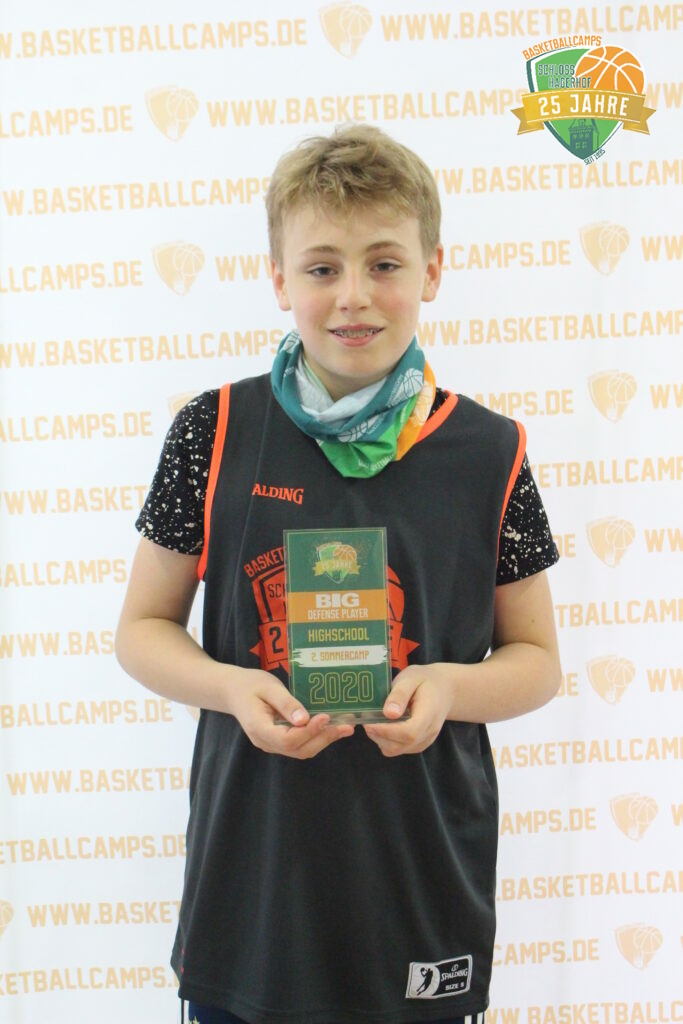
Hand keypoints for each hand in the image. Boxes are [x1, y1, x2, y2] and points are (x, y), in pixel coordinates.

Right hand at [226, 667, 353, 758]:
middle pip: (299, 749)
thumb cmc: (250, 685)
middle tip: (346, 726)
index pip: (288, 739)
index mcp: (260, 728)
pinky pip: (299, 745)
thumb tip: (305, 719)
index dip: (309, 731)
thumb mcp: (268, 687)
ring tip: (344, 728)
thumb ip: (286, 703)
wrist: (232, 691)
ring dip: (324, 740)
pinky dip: (316, 738)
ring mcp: (271, 744)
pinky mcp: (277, 741)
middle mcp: (266, 742)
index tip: (326, 717)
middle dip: (324, 738)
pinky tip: (330, 728)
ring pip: (301, 750)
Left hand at [363, 663, 454, 756]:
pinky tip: (383, 725)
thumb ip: (399, 695)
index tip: (368, 723)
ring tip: (373, 721)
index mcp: (429, 714)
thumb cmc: (425, 680)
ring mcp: (425, 740)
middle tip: (365, 721)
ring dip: (380, 739)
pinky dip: (387, 740)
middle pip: (401, 745)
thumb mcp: (411, 678)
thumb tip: (388, 714)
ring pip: (398, 750)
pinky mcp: (419, 743)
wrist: (444, 689)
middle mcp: (429, 732)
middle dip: (379, 736)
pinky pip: (400, 748)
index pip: (409, 733)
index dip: (386, 731)